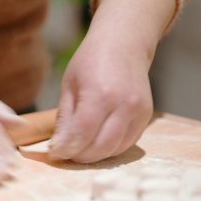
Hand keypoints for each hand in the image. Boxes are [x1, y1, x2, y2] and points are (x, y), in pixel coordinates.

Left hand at [48, 30, 152, 162]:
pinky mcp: (146, 117)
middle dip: (79, 156)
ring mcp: (139, 112)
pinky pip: (126, 144)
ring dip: (94, 156)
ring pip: (114, 149)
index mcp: (100, 94)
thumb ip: (64, 118)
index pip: (82, 134)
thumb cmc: (91, 61)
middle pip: (100, 147)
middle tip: (66, 153)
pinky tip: (96, 142)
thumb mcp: (69, 85)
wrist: (124, 43)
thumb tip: (57, 147)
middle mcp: (124, 105)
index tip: (55, 152)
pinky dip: (110, 149)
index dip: (66, 148)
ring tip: (79, 149)